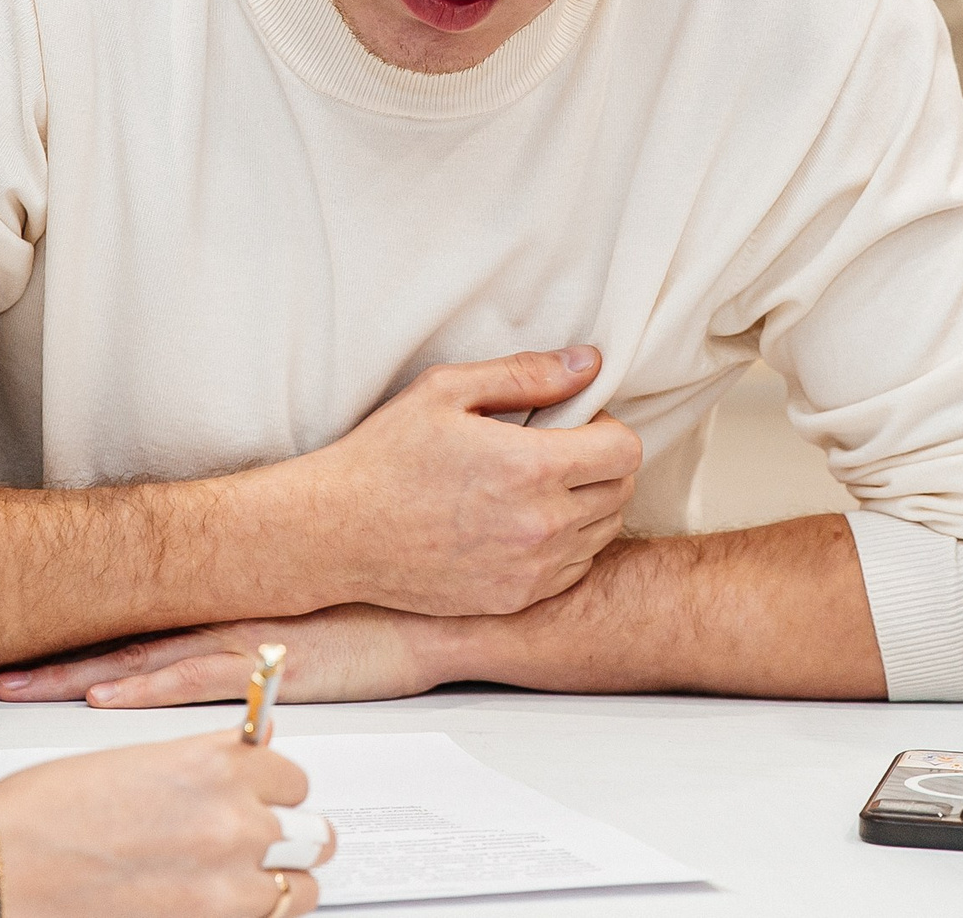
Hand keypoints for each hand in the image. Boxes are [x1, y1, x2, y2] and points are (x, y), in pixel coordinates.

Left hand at [0, 604, 448, 708]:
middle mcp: (222, 620)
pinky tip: (101, 697)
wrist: (438, 611)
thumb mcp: (299, 620)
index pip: (130, 621)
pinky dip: (142, 688)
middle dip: (47, 657)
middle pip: (115, 639)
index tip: (14, 643)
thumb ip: (252, 629)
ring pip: (136, 661)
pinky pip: (193, 681)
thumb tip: (214, 640)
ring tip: (9, 687)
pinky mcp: (271, 666)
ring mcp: (242, 641)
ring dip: (70, 676)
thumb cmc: (380, 613)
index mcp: (224, 608)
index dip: (68, 633)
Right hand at [0, 732, 331, 917]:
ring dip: (277, 885)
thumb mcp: (136, 760)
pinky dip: (249, 916)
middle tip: (262, 844)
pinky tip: (215, 905)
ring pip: (301, 889)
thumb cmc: (45, 813)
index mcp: (216, 765)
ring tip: (240, 883)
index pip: (292, 776)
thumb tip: (251, 752)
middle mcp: (234, 822)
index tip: (262, 796)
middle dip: (288, 838)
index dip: (274, 789)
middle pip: (313, 834)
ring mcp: (226, 885)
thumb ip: (206, 761)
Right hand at [283, 347, 640, 617]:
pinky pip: (572, 570)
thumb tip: (589, 363)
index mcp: (531, 467)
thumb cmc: (385, 455)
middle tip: (558, 450)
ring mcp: (530, 570)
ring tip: (538, 487)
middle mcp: (541, 525)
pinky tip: (523, 525)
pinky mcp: (513, 599)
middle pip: (621, 492)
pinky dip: (564, 546)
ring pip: (602, 533)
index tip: (575, 423)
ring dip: (587, 506)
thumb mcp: (447, 391)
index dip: (608, 428)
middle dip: (601, 464)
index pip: (625, 450)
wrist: (337, 534)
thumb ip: (526, 375)